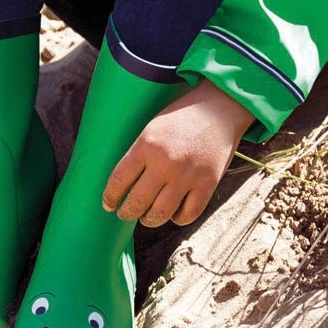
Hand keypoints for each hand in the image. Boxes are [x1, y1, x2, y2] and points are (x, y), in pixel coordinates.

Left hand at [102, 79, 254, 227]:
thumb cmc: (183, 116)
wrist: (220, 108)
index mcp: (146, 145)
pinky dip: (178, 218)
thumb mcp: (153, 127)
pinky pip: (188, 214)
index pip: (119, 180)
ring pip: (160, 214)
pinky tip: (173, 214)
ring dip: (149, 220)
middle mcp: (165, 163)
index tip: (108, 204)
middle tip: (124, 213)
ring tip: (147, 217)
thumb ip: (140, 152)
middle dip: (126, 212)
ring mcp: (187, 176)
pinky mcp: (207, 184)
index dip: (110, 197)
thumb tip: (124, 181)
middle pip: (137, 202)